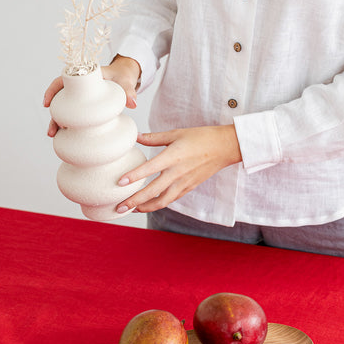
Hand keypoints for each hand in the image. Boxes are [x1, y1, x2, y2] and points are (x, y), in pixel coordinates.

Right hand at [42, 55, 140, 136]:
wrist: (125, 76)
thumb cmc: (122, 75)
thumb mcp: (126, 81)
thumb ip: (129, 90)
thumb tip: (132, 103)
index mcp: (84, 77)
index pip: (62, 81)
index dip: (52, 91)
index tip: (47, 104)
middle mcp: (79, 88)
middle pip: (60, 100)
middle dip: (54, 116)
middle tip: (52, 131)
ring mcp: (81, 99)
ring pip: (65, 110)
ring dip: (58, 123)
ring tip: (55, 137)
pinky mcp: (86, 108)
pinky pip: (75, 116)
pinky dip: (70, 125)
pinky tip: (67, 137)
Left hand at [115, 125, 242, 212]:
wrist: (224, 147)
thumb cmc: (201, 137)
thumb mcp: (176, 133)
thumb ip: (154, 137)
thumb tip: (136, 137)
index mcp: (173, 156)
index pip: (149, 168)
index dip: (134, 176)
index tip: (120, 182)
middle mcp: (177, 172)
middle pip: (152, 191)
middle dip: (135, 201)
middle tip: (119, 207)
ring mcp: (184, 182)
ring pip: (162, 201)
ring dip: (145, 207)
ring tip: (132, 209)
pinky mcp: (189, 187)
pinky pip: (171, 199)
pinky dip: (159, 204)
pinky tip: (148, 205)